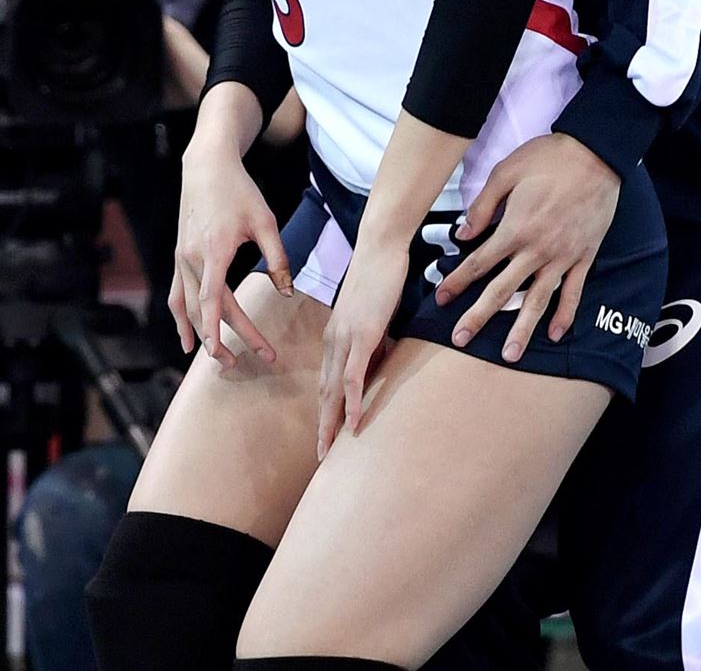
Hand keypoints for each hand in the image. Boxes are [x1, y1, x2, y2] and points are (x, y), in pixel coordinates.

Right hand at [169, 131, 292, 369]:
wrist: (207, 167)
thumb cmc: (240, 191)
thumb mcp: (265, 221)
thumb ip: (277, 258)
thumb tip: (287, 292)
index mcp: (215, 251)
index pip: (214, 301)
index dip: (222, 330)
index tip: (232, 353)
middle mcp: (192, 259)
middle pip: (206, 310)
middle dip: (227, 339)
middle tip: (252, 360)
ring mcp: (181, 259)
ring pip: (187, 307)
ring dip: (201, 335)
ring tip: (219, 359)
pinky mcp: (179, 257)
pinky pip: (176, 295)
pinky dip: (181, 319)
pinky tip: (187, 338)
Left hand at [316, 238, 408, 460]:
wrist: (380, 246)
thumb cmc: (379, 275)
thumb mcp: (374, 314)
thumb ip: (373, 339)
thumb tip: (378, 359)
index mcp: (335, 336)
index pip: (327, 381)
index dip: (326, 410)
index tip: (326, 434)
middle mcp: (334, 340)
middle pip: (324, 392)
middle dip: (323, 425)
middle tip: (321, 455)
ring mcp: (346, 338)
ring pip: (333, 390)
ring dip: (331, 423)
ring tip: (329, 450)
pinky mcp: (362, 334)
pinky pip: (353, 376)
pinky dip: (352, 403)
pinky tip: (354, 424)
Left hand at [435, 134, 620, 361]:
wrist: (596, 155)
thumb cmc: (549, 158)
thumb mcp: (507, 171)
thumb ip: (484, 205)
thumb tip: (463, 233)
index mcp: (515, 228)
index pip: (478, 263)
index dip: (457, 282)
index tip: (441, 299)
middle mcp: (537, 250)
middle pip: (502, 290)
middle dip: (478, 316)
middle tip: (460, 339)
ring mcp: (562, 257)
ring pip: (538, 300)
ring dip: (522, 329)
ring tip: (510, 355)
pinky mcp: (584, 256)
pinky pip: (574, 292)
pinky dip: (565, 315)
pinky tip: (555, 333)